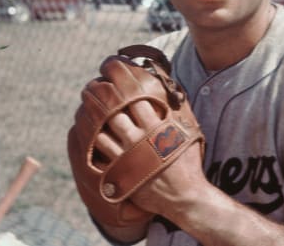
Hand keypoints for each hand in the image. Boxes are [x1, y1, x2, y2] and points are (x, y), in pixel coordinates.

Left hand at [95, 99, 205, 217]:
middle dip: (109, 105)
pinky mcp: (118, 175)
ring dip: (98, 125)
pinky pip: (98, 157)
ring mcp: (126, 159)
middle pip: (115, 115)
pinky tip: (96, 138)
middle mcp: (138, 142)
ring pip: (101, 135)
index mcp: (155, 129)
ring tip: (96, 116)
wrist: (184, 197)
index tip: (124, 86)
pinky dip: (95, 146)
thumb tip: (171, 90)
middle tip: (103, 97)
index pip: (136, 102)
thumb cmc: (188, 163)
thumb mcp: (188, 133)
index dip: (129, 92)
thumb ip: (178, 112)